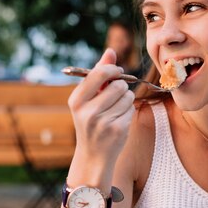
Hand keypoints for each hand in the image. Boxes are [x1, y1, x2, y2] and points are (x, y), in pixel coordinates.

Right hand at [67, 48, 135, 163]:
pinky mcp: (117, 130)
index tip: (117, 72)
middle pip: (118, 85)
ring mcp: (102, 122)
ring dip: (126, 100)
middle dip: (121, 87)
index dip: (112, 70)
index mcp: (76, 100)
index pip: (99, 74)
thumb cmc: (91, 121)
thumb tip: (111, 51)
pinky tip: (119, 120)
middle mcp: (87, 111)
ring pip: (127, 96)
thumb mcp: (88, 99)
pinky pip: (131, 109)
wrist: (93, 155)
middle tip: (114, 96)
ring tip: (115, 110)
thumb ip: (99, 74)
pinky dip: (128, 112)